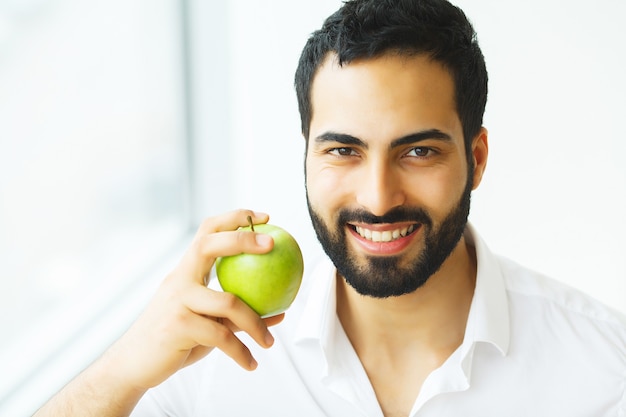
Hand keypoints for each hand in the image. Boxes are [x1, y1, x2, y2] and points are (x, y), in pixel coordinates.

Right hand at [103, 209, 284, 390]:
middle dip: (242, 239)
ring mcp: (177, 300)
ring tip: (270, 342)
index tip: (264, 216)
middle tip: (273, 245)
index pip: (208, 231)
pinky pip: (222, 337)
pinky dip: (241, 353)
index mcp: (186, 271)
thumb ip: (237, 315)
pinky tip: (251, 363)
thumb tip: (279, 312)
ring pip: (229, 303)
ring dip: (257, 324)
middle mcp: (179, 280)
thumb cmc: (174, 340)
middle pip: (209, 245)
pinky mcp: (177, 325)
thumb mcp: (208, 323)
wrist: (133, 366)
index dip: (235, 218)